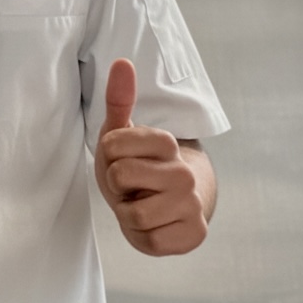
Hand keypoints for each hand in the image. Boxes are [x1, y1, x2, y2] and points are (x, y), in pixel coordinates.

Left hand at [95, 59, 206, 255]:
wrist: (176, 204)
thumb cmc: (141, 166)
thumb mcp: (121, 133)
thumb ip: (119, 98)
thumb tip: (122, 61)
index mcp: (166, 143)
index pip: (112, 146)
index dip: (108, 157)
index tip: (121, 159)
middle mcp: (183, 173)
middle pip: (121, 176)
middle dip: (117, 185)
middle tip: (131, 185)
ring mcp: (191, 205)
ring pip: (133, 213)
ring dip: (128, 213)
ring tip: (141, 203)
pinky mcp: (194, 236)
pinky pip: (149, 241)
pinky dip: (143, 237)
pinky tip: (154, 225)